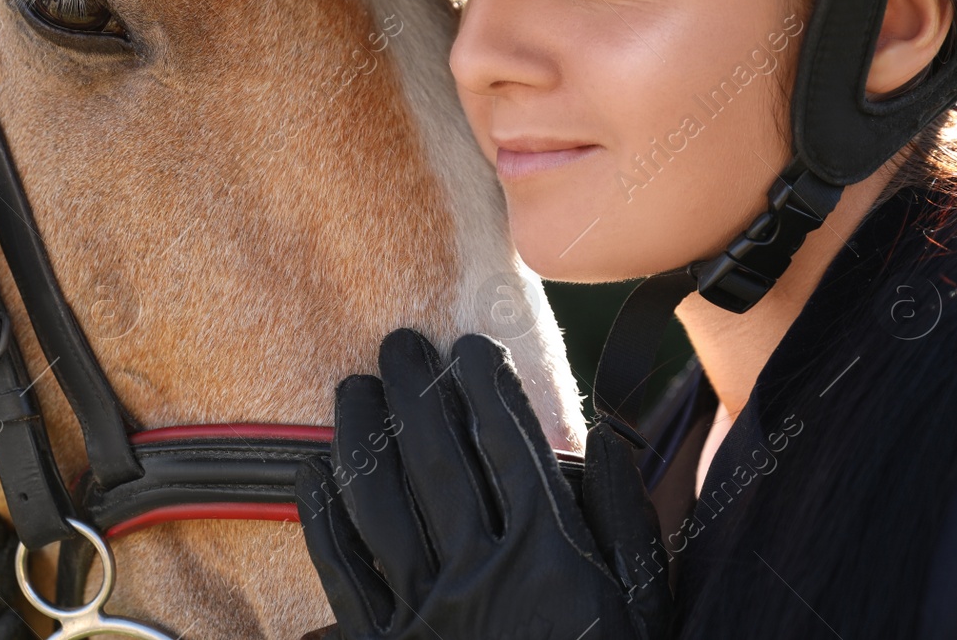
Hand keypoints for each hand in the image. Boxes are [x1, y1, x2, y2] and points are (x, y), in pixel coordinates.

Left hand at [295, 329, 669, 639]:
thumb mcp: (643, 604)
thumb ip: (626, 521)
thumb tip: (601, 440)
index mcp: (553, 557)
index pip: (508, 442)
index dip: (484, 384)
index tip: (469, 348)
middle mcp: (483, 574)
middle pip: (435, 454)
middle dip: (415, 387)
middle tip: (400, 344)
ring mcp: (426, 613)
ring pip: (378, 498)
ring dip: (359, 432)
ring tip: (355, 387)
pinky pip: (340, 568)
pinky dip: (322, 514)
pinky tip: (314, 471)